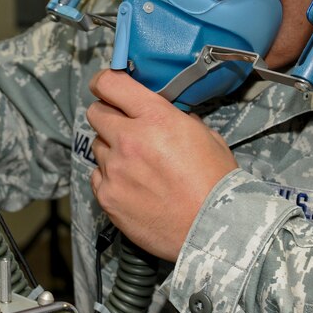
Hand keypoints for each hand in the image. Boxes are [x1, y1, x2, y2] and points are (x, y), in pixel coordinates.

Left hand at [87, 69, 236, 260]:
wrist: (214, 230)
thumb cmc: (217, 184)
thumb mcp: (207, 137)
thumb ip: (180, 119)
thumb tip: (167, 114)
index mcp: (156, 118)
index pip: (110, 84)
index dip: (104, 82)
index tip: (104, 86)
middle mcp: (129, 139)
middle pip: (96, 113)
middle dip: (108, 117)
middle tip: (124, 129)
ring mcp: (115, 169)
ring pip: (97, 146)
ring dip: (112, 150)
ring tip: (137, 167)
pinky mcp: (107, 196)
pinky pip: (98, 176)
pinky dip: (110, 178)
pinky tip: (132, 187)